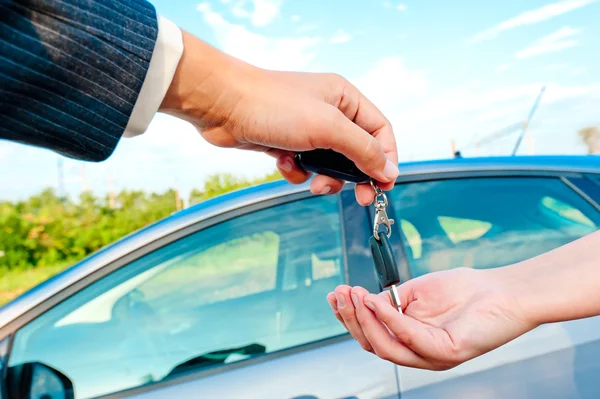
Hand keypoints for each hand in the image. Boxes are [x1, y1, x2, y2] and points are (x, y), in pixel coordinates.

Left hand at [160, 31, 398, 205]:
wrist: (222, 105)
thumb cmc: (273, 105)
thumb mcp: (328, 127)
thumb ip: (363, 150)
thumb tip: (389, 172)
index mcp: (344, 98)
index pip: (379, 131)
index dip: (386, 159)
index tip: (384, 185)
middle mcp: (328, 112)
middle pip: (357, 151)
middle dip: (355, 175)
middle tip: (359, 197)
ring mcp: (305, 128)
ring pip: (329, 163)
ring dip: (324, 177)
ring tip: (312, 183)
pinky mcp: (285, 143)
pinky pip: (303, 166)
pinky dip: (297, 171)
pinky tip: (283, 163)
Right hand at [327, 267, 536, 369]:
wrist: (505, 290)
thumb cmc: (465, 290)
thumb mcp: (416, 292)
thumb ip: (390, 301)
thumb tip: (361, 301)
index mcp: (409, 339)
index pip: (371, 334)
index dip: (349, 316)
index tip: (335, 293)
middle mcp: (418, 353)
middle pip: (372, 344)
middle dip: (350, 318)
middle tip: (340, 293)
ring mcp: (433, 357)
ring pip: (386, 347)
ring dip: (364, 321)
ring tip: (353, 295)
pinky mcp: (447, 353)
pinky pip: (410, 339)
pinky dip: (389, 319)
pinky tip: (376, 300)